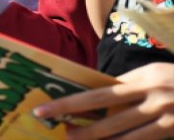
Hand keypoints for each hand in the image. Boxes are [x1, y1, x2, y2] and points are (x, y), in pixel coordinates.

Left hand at [33, 63, 173, 139]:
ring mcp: (165, 113)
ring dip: (94, 137)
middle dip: (71, 113)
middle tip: (49, 121)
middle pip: (102, 105)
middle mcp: (153, 91)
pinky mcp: (173, 129)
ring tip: (72, 139)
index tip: (52, 105)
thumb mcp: (161, 79)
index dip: (75, 99)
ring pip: (120, 131)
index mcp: (145, 75)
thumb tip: (101, 101)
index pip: (102, 89)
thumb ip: (135, 88)